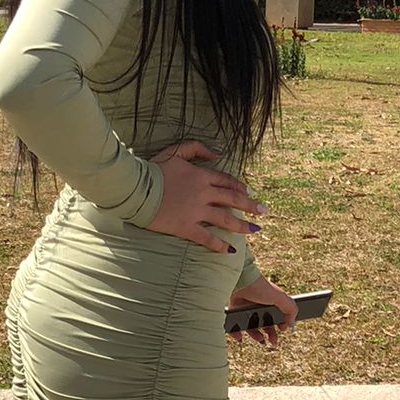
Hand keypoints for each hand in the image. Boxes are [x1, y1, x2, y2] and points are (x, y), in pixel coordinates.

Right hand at [148, 141, 262, 254]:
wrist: (136, 188)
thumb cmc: (153, 168)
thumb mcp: (176, 151)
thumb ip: (198, 148)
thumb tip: (217, 154)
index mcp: (202, 176)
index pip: (227, 181)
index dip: (240, 187)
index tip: (249, 193)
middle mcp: (203, 194)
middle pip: (233, 200)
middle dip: (251, 206)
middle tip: (264, 211)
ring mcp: (196, 212)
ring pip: (225, 219)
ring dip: (241, 225)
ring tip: (254, 231)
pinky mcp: (185, 227)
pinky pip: (207, 238)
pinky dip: (219, 245)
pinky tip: (230, 251)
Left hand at [227, 278, 296, 350]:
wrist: (240, 281)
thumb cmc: (260, 286)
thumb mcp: (281, 297)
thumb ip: (290, 309)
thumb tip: (291, 324)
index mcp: (270, 302)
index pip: (276, 316)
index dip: (280, 325)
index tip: (282, 330)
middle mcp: (258, 305)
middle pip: (264, 324)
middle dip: (270, 334)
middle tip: (273, 342)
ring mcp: (245, 308)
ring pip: (250, 327)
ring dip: (255, 335)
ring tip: (260, 339)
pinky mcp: (233, 309)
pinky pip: (234, 325)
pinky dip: (237, 333)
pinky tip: (240, 337)